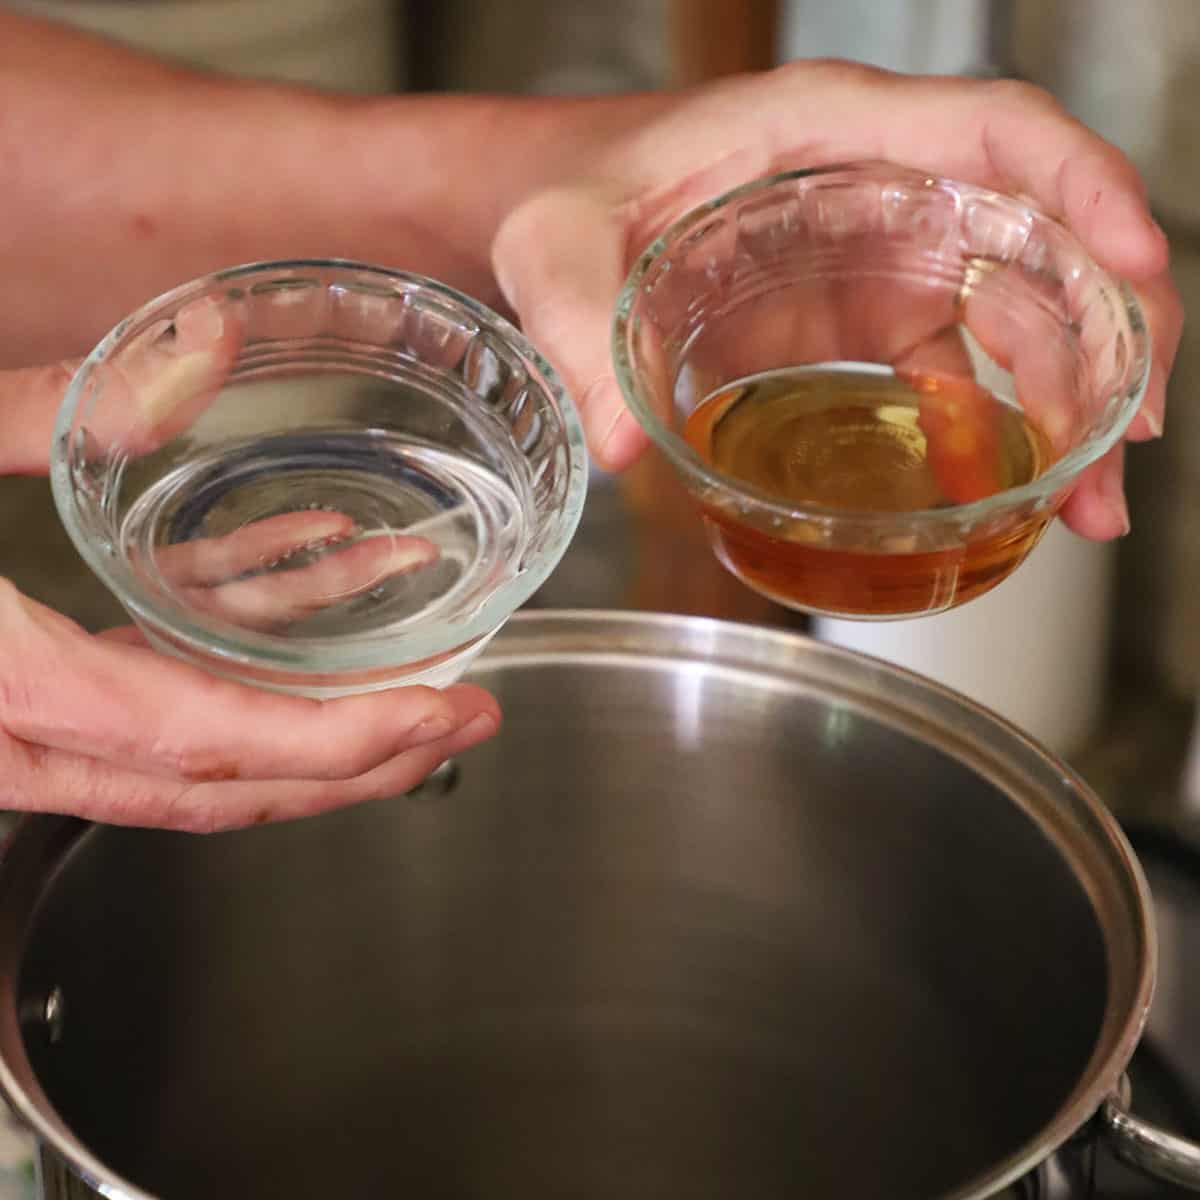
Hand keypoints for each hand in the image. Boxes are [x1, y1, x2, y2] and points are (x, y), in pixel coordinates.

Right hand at [0, 324, 498, 831]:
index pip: (205, 741)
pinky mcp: (27, 677)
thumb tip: (206, 340)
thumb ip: (45, 410)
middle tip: (466, 720)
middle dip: (360, 759)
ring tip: (417, 668)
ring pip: (195, 743)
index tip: (441, 718)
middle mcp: (20, 736)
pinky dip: (234, 635)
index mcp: (7, 686)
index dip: (338, 742)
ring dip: (314, 707)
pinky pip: (149, 675)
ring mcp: (22, 720)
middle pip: (224, 778)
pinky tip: (305, 571)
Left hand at [493, 60, 1182, 539]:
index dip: (1084, 188)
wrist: (547, 215)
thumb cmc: (559, 196)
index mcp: (826, 131)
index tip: (1137, 265)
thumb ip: (580, 331)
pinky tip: (997, 486)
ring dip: (1065, 399)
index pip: (994, 131)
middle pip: (1037, 234)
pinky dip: (988, 423)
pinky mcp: (855, 313)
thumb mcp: (556, 251)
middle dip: (1105, 332)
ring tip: (1087, 504)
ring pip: (1011, 307)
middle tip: (1123, 447)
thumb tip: (624, 450)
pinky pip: (951, 360)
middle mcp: (874, 182)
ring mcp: (873, 250)